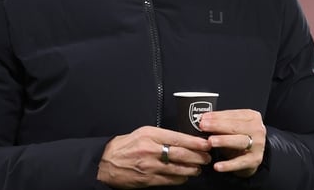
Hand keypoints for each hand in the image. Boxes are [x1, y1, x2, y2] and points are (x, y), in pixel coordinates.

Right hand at [96, 126, 211, 187]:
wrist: (106, 162)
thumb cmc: (125, 146)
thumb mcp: (142, 133)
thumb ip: (161, 136)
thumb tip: (182, 140)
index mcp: (150, 135)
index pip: (178, 138)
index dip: (194, 142)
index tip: (205, 144)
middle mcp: (151, 150)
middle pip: (182, 154)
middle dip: (198, 156)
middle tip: (207, 157)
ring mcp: (150, 166)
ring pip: (179, 169)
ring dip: (192, 169)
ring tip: (199, 168)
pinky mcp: (149, 180)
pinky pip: (170, 180)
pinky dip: (181, 178)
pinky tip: (185, 176)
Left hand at [198, 109, 265, 177]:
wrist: (251, 155)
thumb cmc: (238, 137)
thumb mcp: (232, 126)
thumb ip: (220, 121)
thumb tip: (204, 119)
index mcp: (252, 117)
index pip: (233, 114)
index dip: (217, 116)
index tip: (204, 117)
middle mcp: (257, 130)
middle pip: (236, 127)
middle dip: (217, 126)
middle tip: (203, 126)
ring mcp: (258, 146)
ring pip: (239, 142)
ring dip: (224, 141)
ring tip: (210, 141)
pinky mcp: (255, 160)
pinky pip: (240, 162)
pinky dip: (228, 165)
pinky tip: (217, 166)